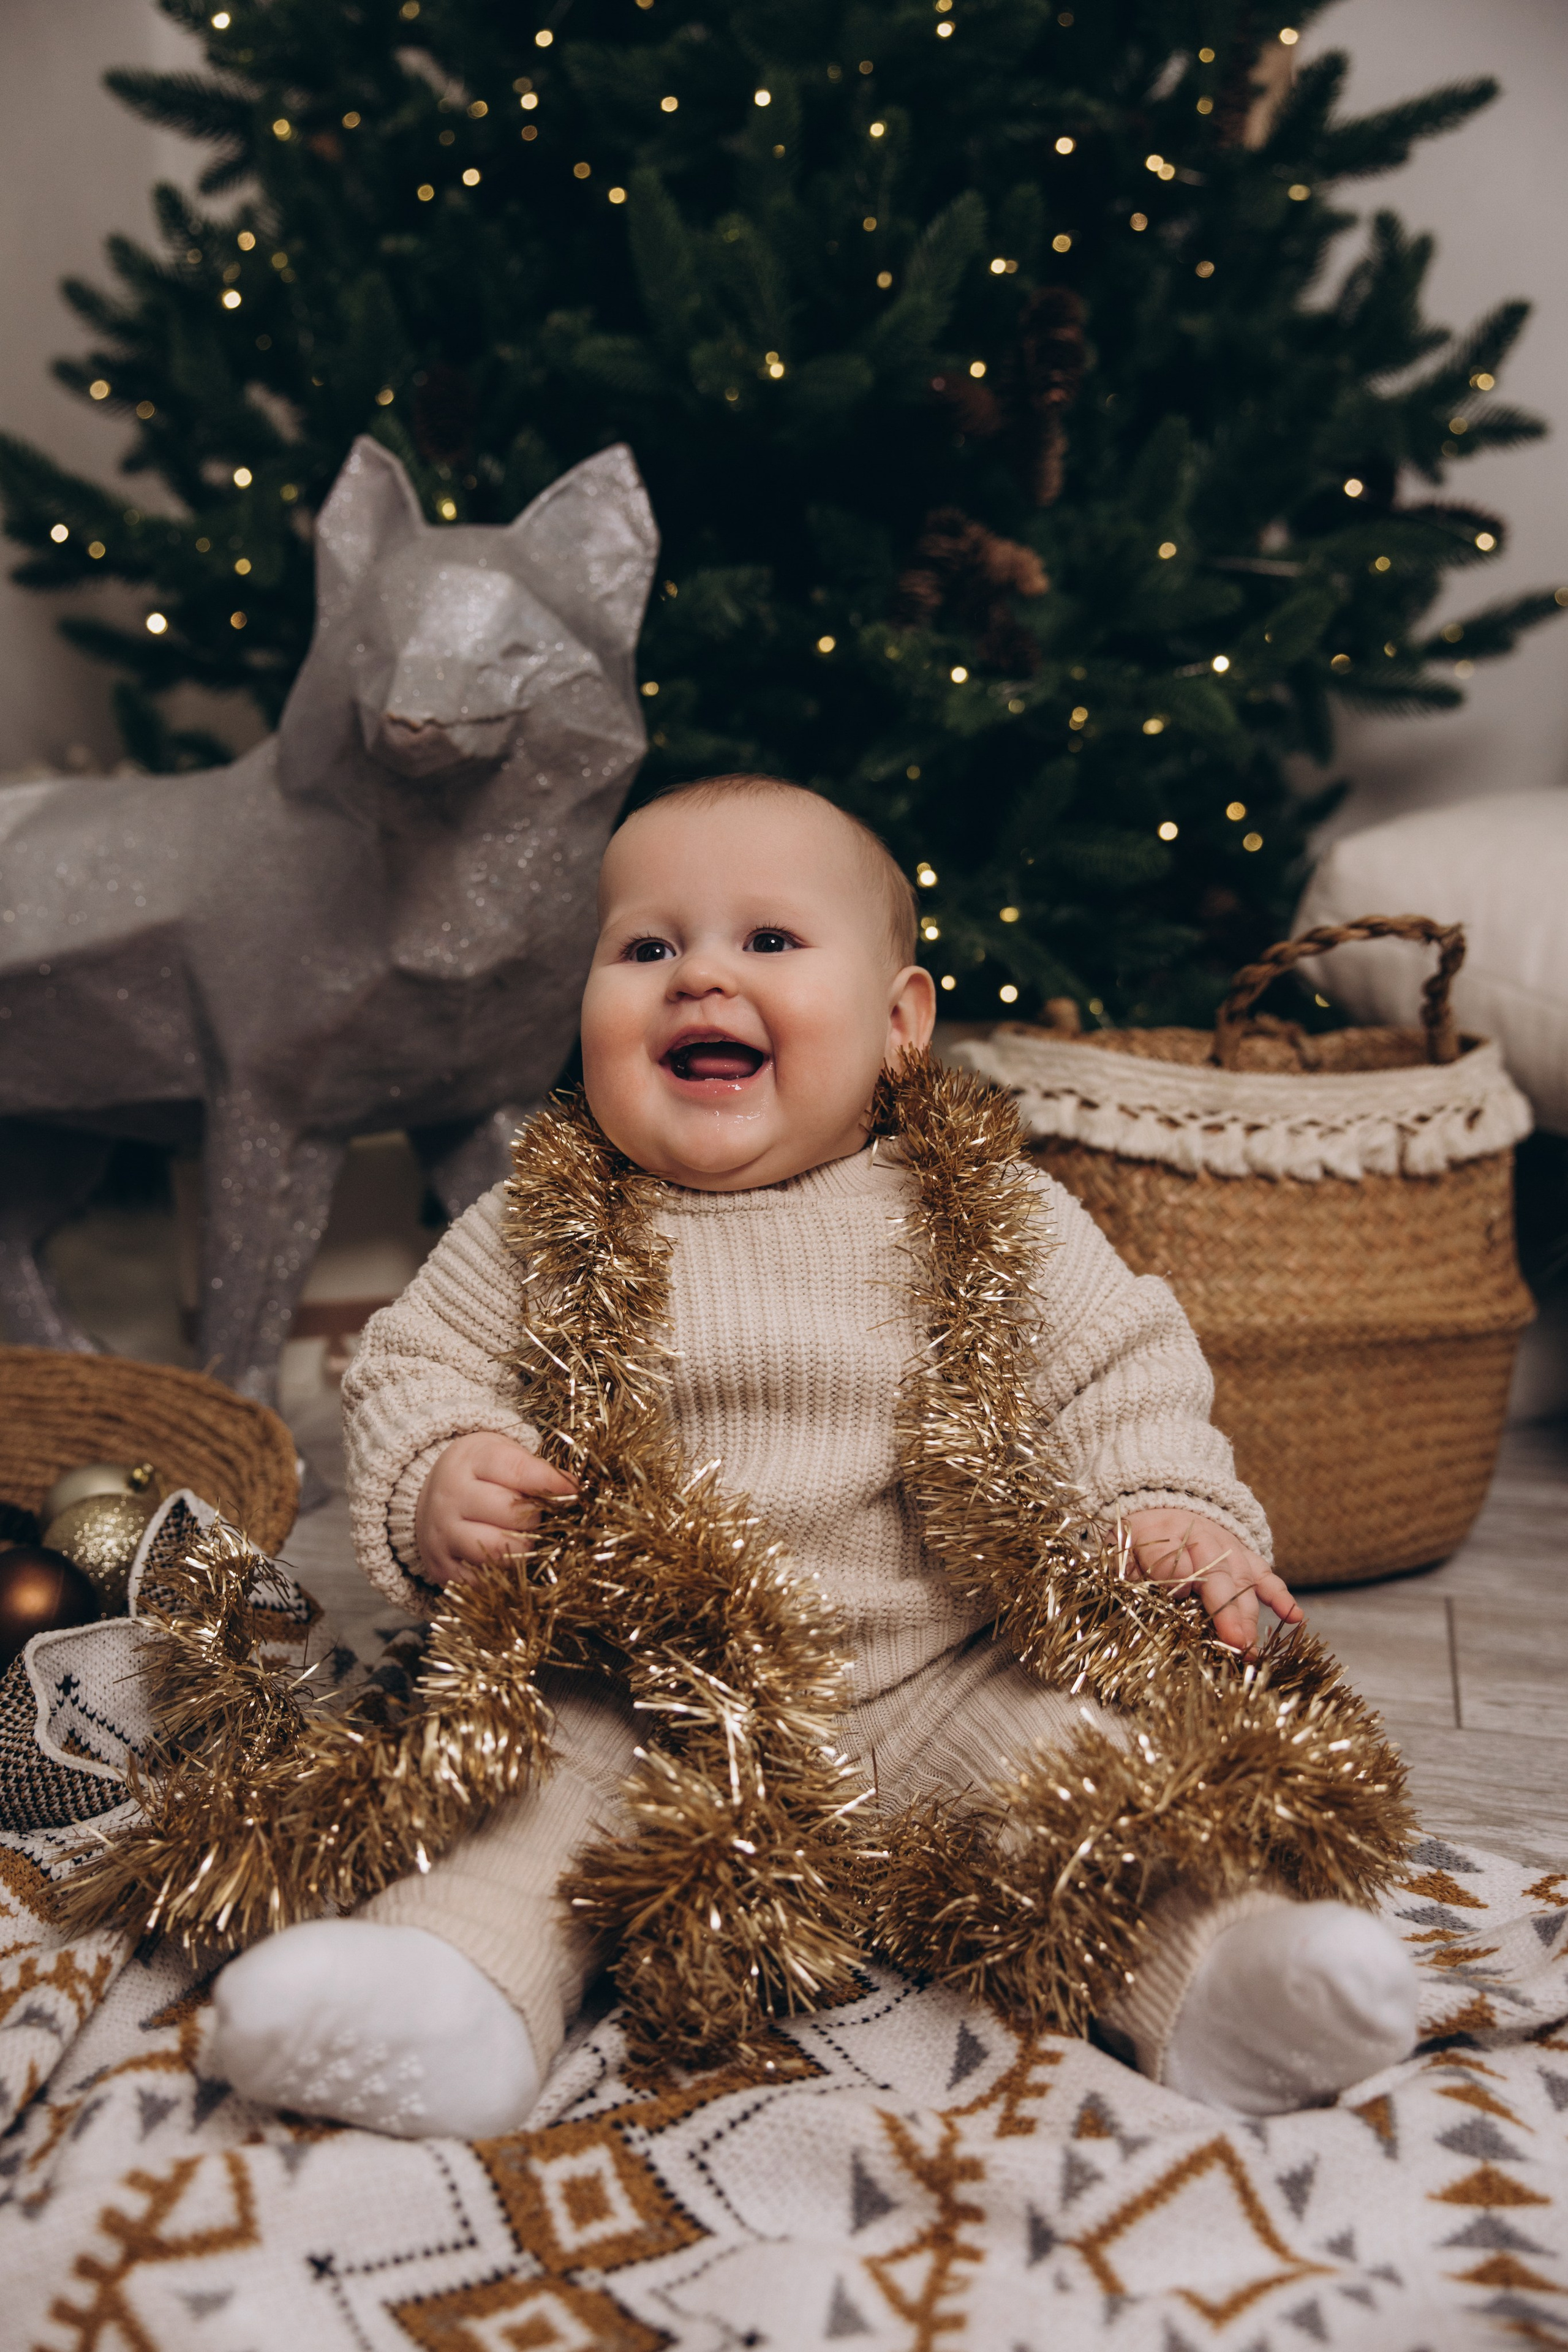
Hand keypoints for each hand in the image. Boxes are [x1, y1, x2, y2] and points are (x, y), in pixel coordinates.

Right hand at [413, 1432, 575, 1586]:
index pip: (518, 1471)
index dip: (550, 1483)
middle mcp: (450, 1496)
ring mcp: (442, 1534)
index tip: (575, 1491)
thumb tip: (574, 1488)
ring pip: (498, 1552)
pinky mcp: (440, 1568)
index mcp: (470, 1461)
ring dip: (522, 1550)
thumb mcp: (502, 1456)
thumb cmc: (481, 1475)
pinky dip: (502, 1576)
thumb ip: (536, 1470)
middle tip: (535, 1517)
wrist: (434, 1498)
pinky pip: (482, 1581)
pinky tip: (504, 1560)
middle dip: (535, 1519)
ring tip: (522, 1539)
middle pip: (512, 1514)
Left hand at [1119, 1507, 1302, 1656]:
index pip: (1173, 1562)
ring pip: (1243, 1581)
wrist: (1163, 1503)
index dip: (1178, 1582)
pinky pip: (1267, 1575)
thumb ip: (1136, 1569)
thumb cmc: (1141, 1537)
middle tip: (1233, 1643)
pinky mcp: (1246, 1557)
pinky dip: (1281, 1596)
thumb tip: (1164, 1591)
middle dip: (1226, 1610)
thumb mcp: (1122, 1547)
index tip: (1183, 1603)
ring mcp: (1229, 1549)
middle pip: (1217, 1576)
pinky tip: (1294, 1617)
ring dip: (1248, 1615)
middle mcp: (1203, 1541)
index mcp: (1165, 1537)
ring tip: (1250, 1647)